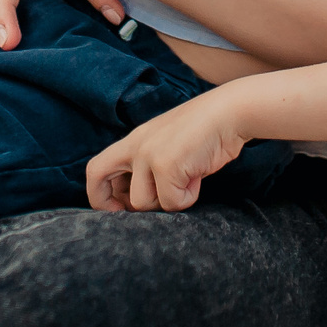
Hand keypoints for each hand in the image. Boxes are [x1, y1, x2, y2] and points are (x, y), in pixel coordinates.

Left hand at [86, 87, 255, 211]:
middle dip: (112, 204)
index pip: (96, 168)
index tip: (118, 209)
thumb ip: (152, 169)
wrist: (229, 112)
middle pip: (98, 177)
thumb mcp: (169, 147)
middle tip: (134, 214)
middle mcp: (135, 146)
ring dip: (167, 201)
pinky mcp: (165, 165)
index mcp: (134, 140)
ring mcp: (148, 154)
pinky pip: (172, 202)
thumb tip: (142, 205)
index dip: (99, 194)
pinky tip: (197, 177)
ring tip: (186, 181)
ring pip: (142, 202)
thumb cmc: (205, 133)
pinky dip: (188, 197)